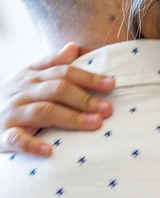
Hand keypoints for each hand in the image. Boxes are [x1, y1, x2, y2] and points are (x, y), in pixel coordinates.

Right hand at [0, 43, 114, 156]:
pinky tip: (50, 150)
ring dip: (72, 118)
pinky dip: (32, 145)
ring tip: (96, 124)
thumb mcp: (27, 77)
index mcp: (31, 76)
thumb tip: (73, 47)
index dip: (89, 78)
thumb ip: (51, 63)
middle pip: (57, 90)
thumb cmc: (12, 98)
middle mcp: (21, 92)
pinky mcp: (1, 135)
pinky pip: (16, 139)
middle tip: (108, 109)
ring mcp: (10, 113)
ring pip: (43, 112)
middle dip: (85, 99)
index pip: (64, 72)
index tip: (111, 84)